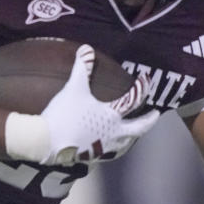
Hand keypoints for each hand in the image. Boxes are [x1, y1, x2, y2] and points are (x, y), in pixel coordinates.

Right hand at [39, 45, 158, 164]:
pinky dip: (113, 145)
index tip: (147, 82)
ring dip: (131, 136)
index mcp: (112, 116)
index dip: (142, 89)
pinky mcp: (91, 155)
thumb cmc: (65, 115)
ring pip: (124, 142)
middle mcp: (113, 133)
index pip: (133, 101)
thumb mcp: (74, 88)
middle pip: (138, 128)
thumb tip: (86, 48)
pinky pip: (108, 150)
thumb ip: (81, 68)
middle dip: (148, 121)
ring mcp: (103, 147)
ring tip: (132, 133)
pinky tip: (106, 143)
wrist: (48, 142)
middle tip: (155, 114)